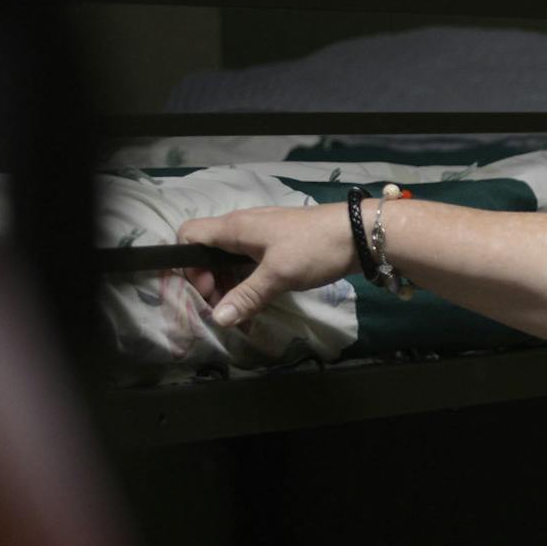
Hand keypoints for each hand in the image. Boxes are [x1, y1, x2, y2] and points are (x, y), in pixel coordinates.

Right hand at [175, 203, 354, 327]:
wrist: (358, 233)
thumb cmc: (314, 248)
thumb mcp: (278, 275)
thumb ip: (246, 296)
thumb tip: (218, 319)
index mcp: (234, 228)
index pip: (189, 235)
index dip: (188, 265)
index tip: (206, 291)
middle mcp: (242, 227)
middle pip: (208, 253)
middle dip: (209, 282)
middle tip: (225, 309)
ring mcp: (260, 235)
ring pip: (229, 260)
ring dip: (230, 286)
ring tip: (242, 314)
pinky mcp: (277, 245)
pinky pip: (250, 263)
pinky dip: (248, 282)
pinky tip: (258, 304)